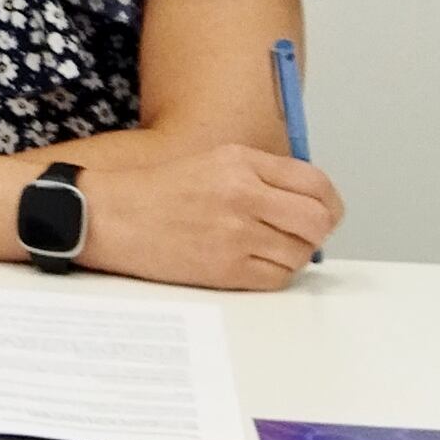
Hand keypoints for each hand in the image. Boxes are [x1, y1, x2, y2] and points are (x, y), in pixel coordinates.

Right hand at [76, 139, 341, 290]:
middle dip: (317, 232)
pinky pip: (277, 278)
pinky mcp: (226, 269)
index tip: (323, 212)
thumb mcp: (213, 160)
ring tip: (266, 248)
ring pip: (300, 254)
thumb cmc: (157, 190)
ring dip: (292, 255)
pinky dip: (274, 274)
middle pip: (317, 221)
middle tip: (300, 236)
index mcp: (241, 162)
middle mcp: (243, 194)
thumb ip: (260, 175)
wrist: (111, 216)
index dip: (328, 203)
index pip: (315, 183)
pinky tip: (252, 263)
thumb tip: (308, 201)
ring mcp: (236, 233)